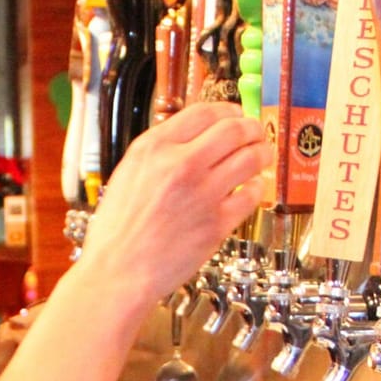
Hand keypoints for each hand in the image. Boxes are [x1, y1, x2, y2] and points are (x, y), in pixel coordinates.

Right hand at [77, 103, 265, 311]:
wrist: (118, 270)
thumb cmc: (119, 229)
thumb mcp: (129, 172)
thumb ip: (161, 150)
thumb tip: (195, 134)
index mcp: (155, 148)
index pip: (205, 112)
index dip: (228, 110)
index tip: (236, 115)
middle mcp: (181, 165)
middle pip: (234, 129)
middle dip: (252, 128)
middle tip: (256, 133)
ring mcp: (202, 194)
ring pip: (251, 158)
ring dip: (262, 153)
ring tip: (262, 156)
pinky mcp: (217, 223)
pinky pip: (252, 195)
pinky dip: (257, 187)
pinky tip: (252, 187)